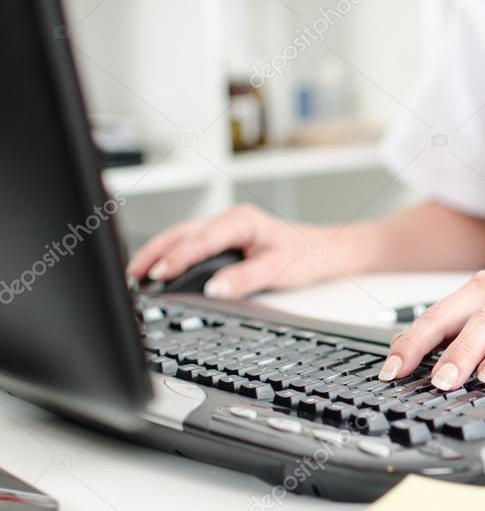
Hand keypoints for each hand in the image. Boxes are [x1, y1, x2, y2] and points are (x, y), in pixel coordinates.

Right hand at [126, 204, 343, 298]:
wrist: (325, 251)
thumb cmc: (306, 255)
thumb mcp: (278, 269)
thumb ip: (245, 279)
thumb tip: (214, 290)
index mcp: (242, 221)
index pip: (202, 238)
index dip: (179, 257)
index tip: (161, 274)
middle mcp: (230, 220)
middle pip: (182, 233)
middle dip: (155, 252)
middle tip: (132, 274)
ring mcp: (226, 228)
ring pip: (183, 236)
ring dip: (159, 252)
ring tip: (137, 273)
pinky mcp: (225, 239)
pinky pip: (191, 242)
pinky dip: (172, 254)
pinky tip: (161, 268)